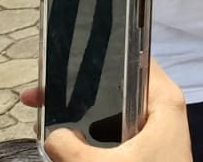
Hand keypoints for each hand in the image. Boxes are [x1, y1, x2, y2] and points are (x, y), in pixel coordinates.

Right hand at [22, 60, 192, 161]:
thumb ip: (69, 147)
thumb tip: (52, 135)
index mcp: (163, 99)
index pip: (135, 58)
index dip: (102, 53)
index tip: (67, 55)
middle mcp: (161, 108)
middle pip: (115, 84)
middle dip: (78, 87)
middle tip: (39, 92)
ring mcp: (152, 128)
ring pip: (110, 109)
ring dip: (79, 111)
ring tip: (43, 108)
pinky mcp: (144, 147)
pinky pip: (112, 130)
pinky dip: (89, 132)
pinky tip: (62, 136)